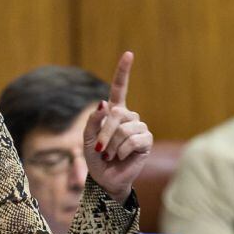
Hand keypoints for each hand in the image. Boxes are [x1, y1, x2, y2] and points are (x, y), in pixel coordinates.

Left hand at [82, 51, 152, 203]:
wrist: (106, 179)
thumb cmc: (96, 159)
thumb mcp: (87, 139)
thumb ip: (92, 121)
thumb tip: (104, 104)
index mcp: (114, 112)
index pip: (120, 88)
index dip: (124, 71)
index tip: (129, 54)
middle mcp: (129, 117)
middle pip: (116, 114)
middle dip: (104, 133)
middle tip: (100, 149)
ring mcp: (139, 127)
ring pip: (124, 128)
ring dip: (112, 145)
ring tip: (110, 155)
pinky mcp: (146, 141)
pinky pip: (132, 140)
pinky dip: (122, 151)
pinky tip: (121, 157)